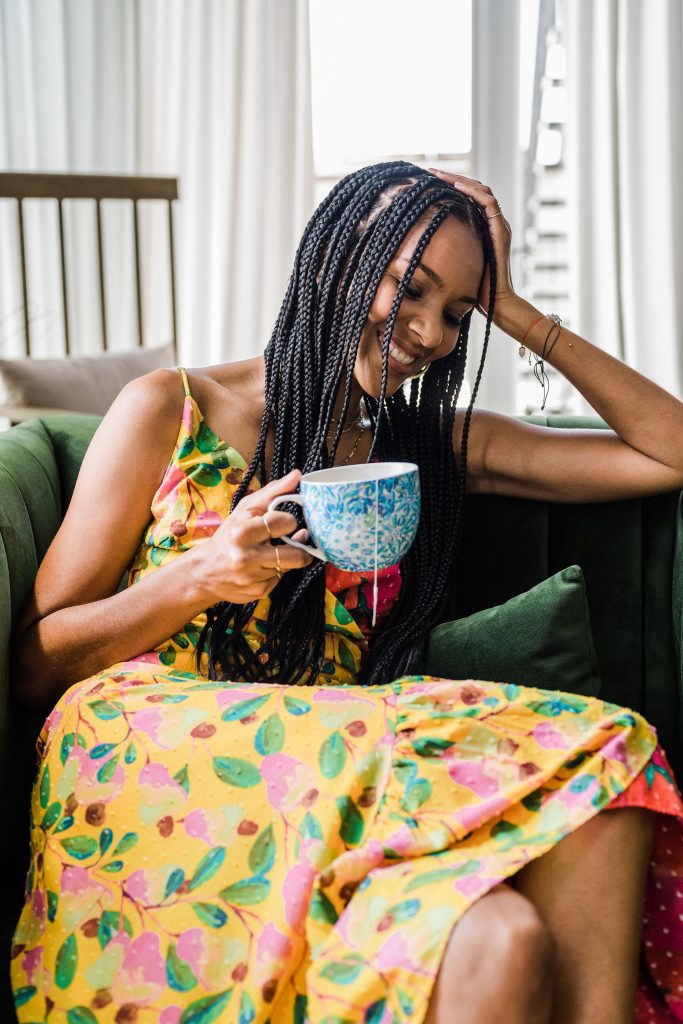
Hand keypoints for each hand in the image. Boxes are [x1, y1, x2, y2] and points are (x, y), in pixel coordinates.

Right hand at [193, 469, 313, 604]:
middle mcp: (247, 557)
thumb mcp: (245, 509)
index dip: (288, 521)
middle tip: (292, 538)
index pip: (285, 523)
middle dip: (299, 546)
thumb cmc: (228, 535)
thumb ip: (273, 492)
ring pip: (290, 567)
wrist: (204, 571)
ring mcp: (254, 578)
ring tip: (273, 551)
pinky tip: (263, 566)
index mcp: (243, 531)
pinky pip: (281, 580)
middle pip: (296, 555)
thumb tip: (298, 475)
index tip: (283, 521)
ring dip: (286, 558)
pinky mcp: (259, 592)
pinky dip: (276, 571)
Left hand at [427, 168, 515, 318]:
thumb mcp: (454, 264)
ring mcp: (498, 225)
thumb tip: (416, 248)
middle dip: (452, 178)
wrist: (495, 303)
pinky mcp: (501, 230)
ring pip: (482, 190)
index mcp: (483, 228)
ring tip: (439, 175)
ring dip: (460, 180)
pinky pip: (489, 202)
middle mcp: (492, 223)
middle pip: (474, 190)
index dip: (450, 187)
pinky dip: (473, 191)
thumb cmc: (473, 291)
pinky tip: (456, 186)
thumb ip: (444, 251)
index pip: (469, 198)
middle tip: (431, 172)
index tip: (429, 182)